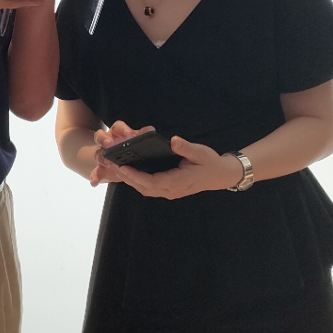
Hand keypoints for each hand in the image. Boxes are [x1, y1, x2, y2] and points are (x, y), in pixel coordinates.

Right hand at [88, 121, 152, 186]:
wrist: (126, 163)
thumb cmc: (132, 148)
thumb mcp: (138, 141)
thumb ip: (143, 135)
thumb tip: (151, 130)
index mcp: (118, 133)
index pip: (117, 127)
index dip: (122, 130)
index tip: (128, 134)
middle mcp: (108, 142)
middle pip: (100, 136)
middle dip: (104, 140)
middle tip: (110, 144)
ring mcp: (103, 155)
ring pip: (98, 154)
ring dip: (101, 158)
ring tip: (108, 163)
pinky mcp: (101, 168)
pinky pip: (95, 172)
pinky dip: (94, 177)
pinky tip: (95, 182)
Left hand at [110, 136, 244, 199]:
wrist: (220, 176)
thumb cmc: (210, 163)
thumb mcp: (200, 152)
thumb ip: (186, 147)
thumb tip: (173, 140)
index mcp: (177, 182)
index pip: (151, 182)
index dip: (135, 176)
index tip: (123, 167)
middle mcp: (172, 190)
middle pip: (144, 188)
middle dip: (128, 178)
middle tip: (112, 165)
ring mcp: (170, 192)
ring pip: (146, 190)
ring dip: (131, 181)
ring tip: (117, 168)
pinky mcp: (170, 190)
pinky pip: (150, 188)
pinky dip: (138, 182)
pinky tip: (130, 172)